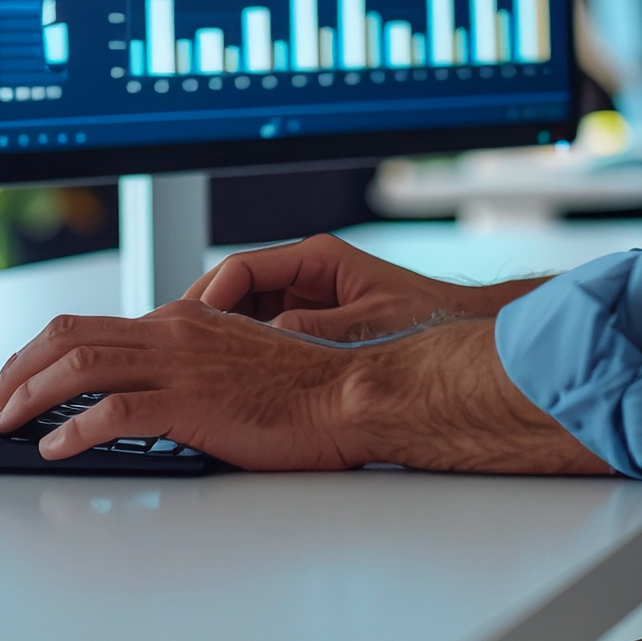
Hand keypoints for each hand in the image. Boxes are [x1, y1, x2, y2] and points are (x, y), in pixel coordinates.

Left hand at [0, 301, 609, 474]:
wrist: (355, 392)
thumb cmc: (308, 390)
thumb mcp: (235, 368)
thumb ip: (192, 372)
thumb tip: (151, 398)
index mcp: (183, 321)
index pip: (90, 325)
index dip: (42, 352)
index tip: (16, 379)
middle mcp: (174, 331)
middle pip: (69, 336)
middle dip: (19, 371)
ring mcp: (181, 364)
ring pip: (80, 366)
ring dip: (31, 396)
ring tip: (5, 424)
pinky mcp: (193, 402)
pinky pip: (116, 411)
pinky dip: (75, 429)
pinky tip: (55, 450)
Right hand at [185, 233, 544, 341]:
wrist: (463, 332)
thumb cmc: (426, 320)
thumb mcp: (361, 328)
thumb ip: (310, 332)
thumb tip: (261, 342)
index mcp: (316, 258)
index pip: (240, 269)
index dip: (209, 299)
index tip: (190, 327)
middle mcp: (308, 272)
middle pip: (234, 290)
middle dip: (204, 320)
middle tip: (178, 352)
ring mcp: (308, 298)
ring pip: (245, 315)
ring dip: (221, 340)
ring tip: (196, 372)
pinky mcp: (314, 325)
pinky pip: (265, 334)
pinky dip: (245, 354)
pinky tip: (231, 382)